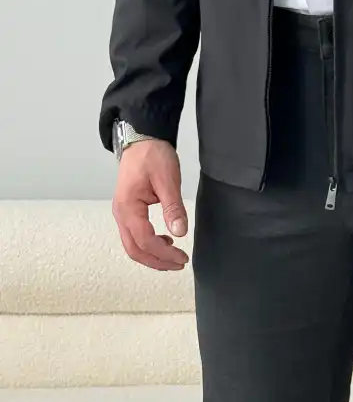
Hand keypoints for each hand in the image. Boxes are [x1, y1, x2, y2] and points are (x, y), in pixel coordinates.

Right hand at [112, 139, 189, 270]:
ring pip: (132, 245)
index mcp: (128, 207)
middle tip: (178, 264)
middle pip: (134, 249)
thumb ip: (173, 207)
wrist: (142, 138)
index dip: (164, 254)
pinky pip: (134, 235)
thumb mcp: (168, 179)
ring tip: (173, 256)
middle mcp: (121, 213)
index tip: (182, 258)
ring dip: (152, 255)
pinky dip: (148, 244)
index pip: (145, 240)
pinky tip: (164, 240)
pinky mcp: (128, 209)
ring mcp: (122, 212)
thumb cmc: (152, 155)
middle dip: (156, 261)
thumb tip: (179, 232)